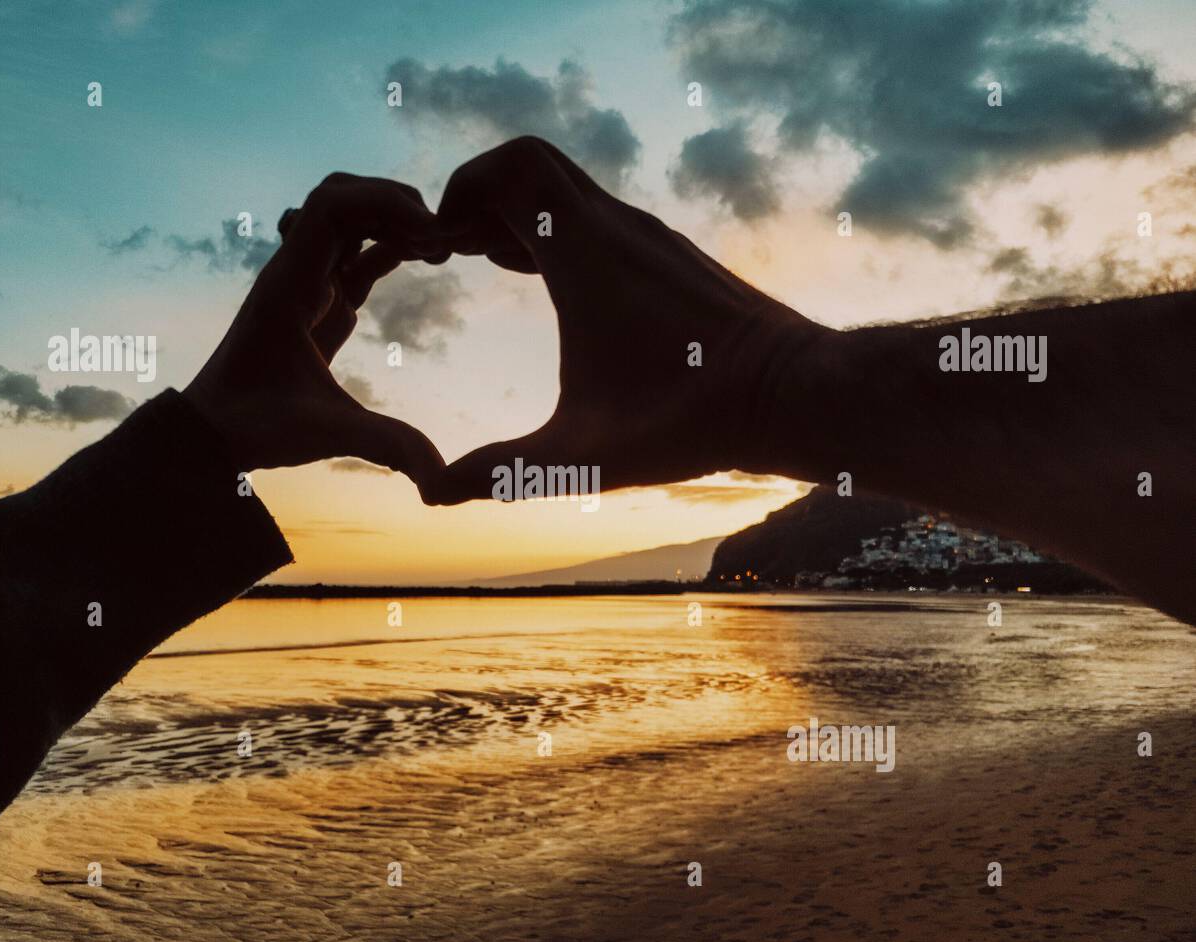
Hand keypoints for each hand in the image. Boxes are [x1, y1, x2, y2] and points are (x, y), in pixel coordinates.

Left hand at [183, 173, 448, 495]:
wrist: (210, 434)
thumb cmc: (253, 428)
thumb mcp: (323, 433)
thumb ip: (385, 445)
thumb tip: (441, 476)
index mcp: (288, 286)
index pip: (332, 206)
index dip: (385, 203)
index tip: (430, 234)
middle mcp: (294, 274)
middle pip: (343, 198)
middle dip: (394, 203)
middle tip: (441, 236)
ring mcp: (306, 286)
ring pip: (350, 222)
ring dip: (394, 222)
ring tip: (441, 247)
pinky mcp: (318, 305)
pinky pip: (355, 256)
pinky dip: (390, 247)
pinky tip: (425, 259)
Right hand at [429, 136, 832, 503]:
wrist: (791, 396)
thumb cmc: (689, 419)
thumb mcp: (580, 457)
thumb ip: (501, 472)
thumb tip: (432, 493)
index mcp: (586, 254)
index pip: (509, 169)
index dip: (459, 192)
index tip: (439, 245)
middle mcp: (619, 228)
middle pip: (532, 165)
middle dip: (482, 196)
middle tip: (453, 249)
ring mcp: (651, 238)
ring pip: (570, 191)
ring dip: (522, 215)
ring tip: (487, 264)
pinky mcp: (674, 257)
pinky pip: (602, 217)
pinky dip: (562, 232)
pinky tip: (552, 285)